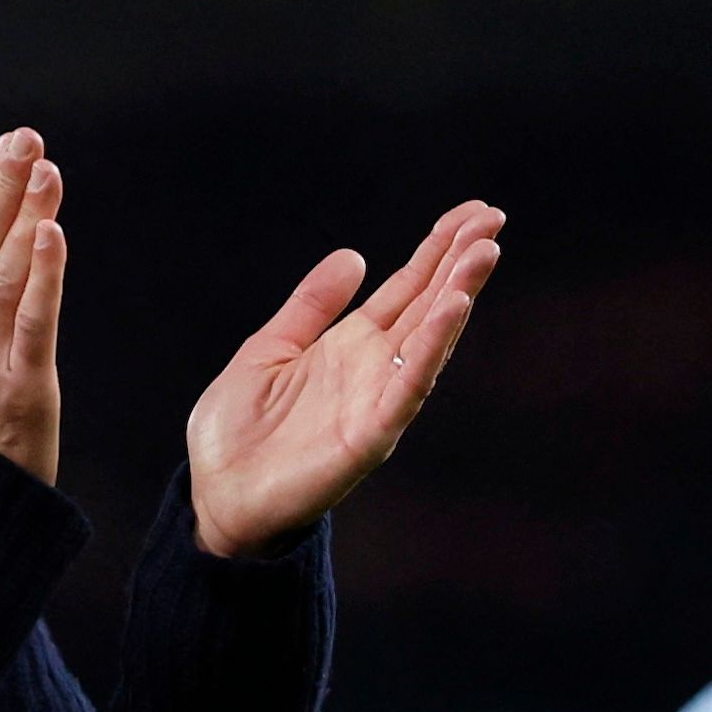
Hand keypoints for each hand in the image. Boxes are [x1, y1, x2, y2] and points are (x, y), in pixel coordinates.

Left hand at [186, 200, 504, 557]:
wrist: (218, 498)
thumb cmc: (239, 433)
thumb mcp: (269, 348)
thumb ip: (311, 305)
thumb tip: (354, 255)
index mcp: (351, 345)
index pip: (408, 287)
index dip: (439, 249)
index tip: (474, 213)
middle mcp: (374, 368)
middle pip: (428, 304)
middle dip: (461, 261)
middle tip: (493, 219)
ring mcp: (377, 400)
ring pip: (429, 339)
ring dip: (458, 295)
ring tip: (484, 253)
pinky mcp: (371, 434)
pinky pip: (408, 385)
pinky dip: (432, 347)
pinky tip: (452, 309)